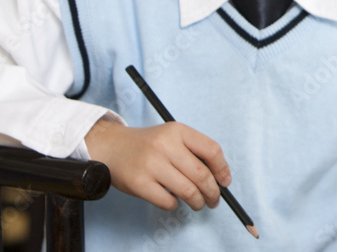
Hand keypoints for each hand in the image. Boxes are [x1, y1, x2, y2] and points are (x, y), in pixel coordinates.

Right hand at [85, 117, 230, 210]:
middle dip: (213, 192)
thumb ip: (193, 151)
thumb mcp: (172, 136)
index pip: (211, 149)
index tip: (225, 182)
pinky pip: (167, 201)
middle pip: (202, 174)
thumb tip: (218, 177)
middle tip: (214, 200)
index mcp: (178, 131)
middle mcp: (165, 145)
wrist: (112, 146)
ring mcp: (151, 164)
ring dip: (198, 202)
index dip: (222, 169)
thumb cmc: (148, 145)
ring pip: (188, 190)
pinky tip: (173, 201)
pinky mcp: (139, 182)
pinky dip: (175, 205)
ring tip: (198, 204)